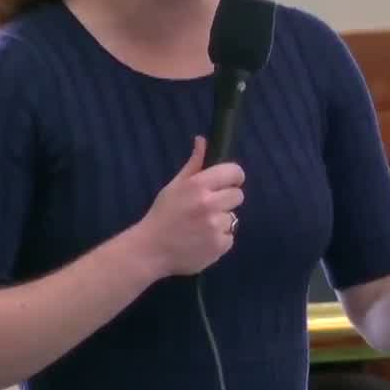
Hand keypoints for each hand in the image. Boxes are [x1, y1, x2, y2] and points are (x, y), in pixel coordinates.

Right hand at [140, 137, 244, 276]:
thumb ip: (194, 164)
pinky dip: (219, 239)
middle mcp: (210, 204)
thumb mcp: (175, 186)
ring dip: (221, 221)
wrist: (151, 250)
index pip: (235, 172)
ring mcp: (216, 226)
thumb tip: (202, 140)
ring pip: (233, 218)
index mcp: (199, 185)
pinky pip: (230, 237)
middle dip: (226, 200)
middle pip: (238, 195)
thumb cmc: (163, 214)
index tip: (226, 183)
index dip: (233, 177)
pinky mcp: (220, 246)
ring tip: (201, 226)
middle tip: (208, 207)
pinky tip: (202, 240)